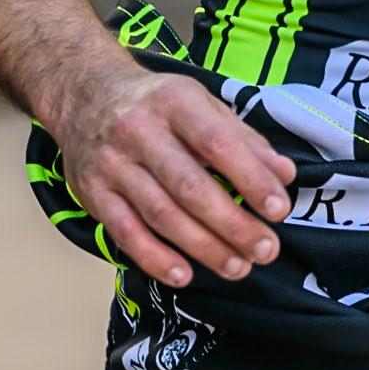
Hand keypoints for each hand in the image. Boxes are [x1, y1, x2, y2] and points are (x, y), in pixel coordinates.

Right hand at [48, 64, 295, 288]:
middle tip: (266, 249)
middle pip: (191, 187)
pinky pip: (125, 232)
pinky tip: (184, 275)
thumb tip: (284, 175)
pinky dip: (155, 258)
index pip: (219, 143)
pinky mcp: (93, 193)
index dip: (251, 179)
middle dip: (233, 224)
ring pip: (162, 215)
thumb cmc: (158, 104)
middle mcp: (140, 131)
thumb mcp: (202, 104)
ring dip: (204, 247)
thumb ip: (244, 139)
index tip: (279, 209)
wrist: (84, 95)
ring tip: (238, 267)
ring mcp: (113, 164)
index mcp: (176, 101)